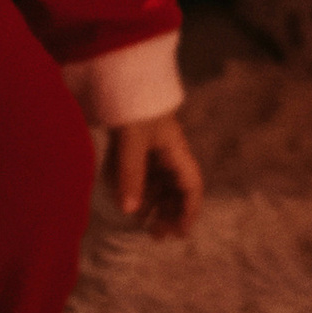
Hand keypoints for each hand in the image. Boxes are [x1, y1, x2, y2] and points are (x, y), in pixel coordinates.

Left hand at [106, 109, 202, 238]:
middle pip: (175, 189)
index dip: (189, 211)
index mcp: (176, 152)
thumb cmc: (134, 108)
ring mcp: (152, 149)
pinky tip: (125, 201)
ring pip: (159, 184)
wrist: (120, 77)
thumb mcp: (132, 142)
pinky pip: (142, 174)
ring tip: (140, 225)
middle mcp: (168, 153)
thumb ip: (131, 176)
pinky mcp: (136, 146)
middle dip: (169, 213)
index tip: (179, 233)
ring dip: (153, 205)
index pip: (191, 186)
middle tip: (155, 235)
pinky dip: (137, 189)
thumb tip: (130, 211)